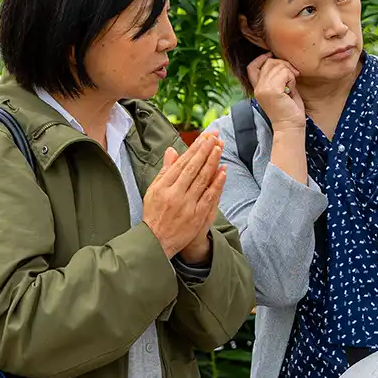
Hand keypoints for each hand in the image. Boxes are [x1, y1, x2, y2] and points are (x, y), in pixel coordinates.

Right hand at [143, 132, 226, 258]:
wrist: (155, 241)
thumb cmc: (154, 213)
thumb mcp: (154, 190)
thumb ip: (165, 170)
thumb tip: (172, 150)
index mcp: (163, 186)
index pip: (182, 162)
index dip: (195, 148)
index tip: (205, 136)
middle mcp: (174, 193)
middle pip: (193, 168)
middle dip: (205, 150)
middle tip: (215, 136)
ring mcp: (186, 204)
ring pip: (202, 179)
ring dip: (212, 162)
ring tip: (220, 147)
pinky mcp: (196, 215)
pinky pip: (209, 196)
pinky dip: (217, 183)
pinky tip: (223, 171)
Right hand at [247, 53, 304, 130]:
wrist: (290, 127)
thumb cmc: (290, 110)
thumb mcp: (282, 90)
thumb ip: (279, 77)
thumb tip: (283, 63)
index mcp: (258, 88)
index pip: (252, 66)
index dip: (262, 58)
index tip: (273, 57)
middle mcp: (258, 88)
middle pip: (269, 62)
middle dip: (284, 65)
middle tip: (293, 76)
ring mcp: (263, 89)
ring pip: (278, 66)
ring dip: (289, 73)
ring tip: (291, 86)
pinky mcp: (271, 91)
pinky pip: (284, 73)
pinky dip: (291, 79)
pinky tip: (291, 89)